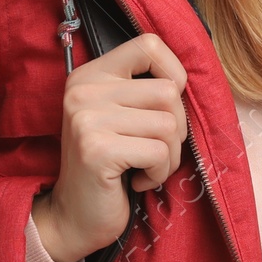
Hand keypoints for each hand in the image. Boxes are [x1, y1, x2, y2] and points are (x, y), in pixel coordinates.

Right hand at [31, 32, 188, 261]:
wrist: (73, 217)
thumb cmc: (110, 167)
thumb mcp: (122, 117)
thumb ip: (145, 91)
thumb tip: (188, 79)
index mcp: (91, 75)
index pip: (149, 44)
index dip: (174, 72)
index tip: (167, 106)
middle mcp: (84, 90)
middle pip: (168, 92)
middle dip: (174, 130)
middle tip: (151, 151)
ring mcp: (87, 118)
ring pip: (169, 124)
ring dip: (168, 156)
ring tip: (143, 168)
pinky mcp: (98, 149)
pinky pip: (159, 153)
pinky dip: (158, 174)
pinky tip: (135, 181)